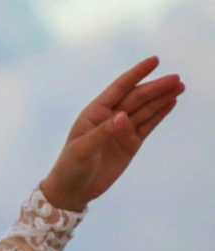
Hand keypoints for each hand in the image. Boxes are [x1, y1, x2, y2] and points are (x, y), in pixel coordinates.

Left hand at [40, 56, 184, 211]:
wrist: (73, 190)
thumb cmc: (70, 167)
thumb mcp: (82, 150)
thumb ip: (103, 133)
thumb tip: (124, 117)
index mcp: (94, 113)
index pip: (119, 88)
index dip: (136, 74)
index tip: (154, 61)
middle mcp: (110, 117)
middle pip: (136, 98)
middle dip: (156, 87)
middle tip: (176, 79)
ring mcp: (121, 130)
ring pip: (145, 110)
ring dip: (162, 98)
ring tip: (179, 86)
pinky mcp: (130, 143)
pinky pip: (148, 125)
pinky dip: (160, 113)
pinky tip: (171, 102)